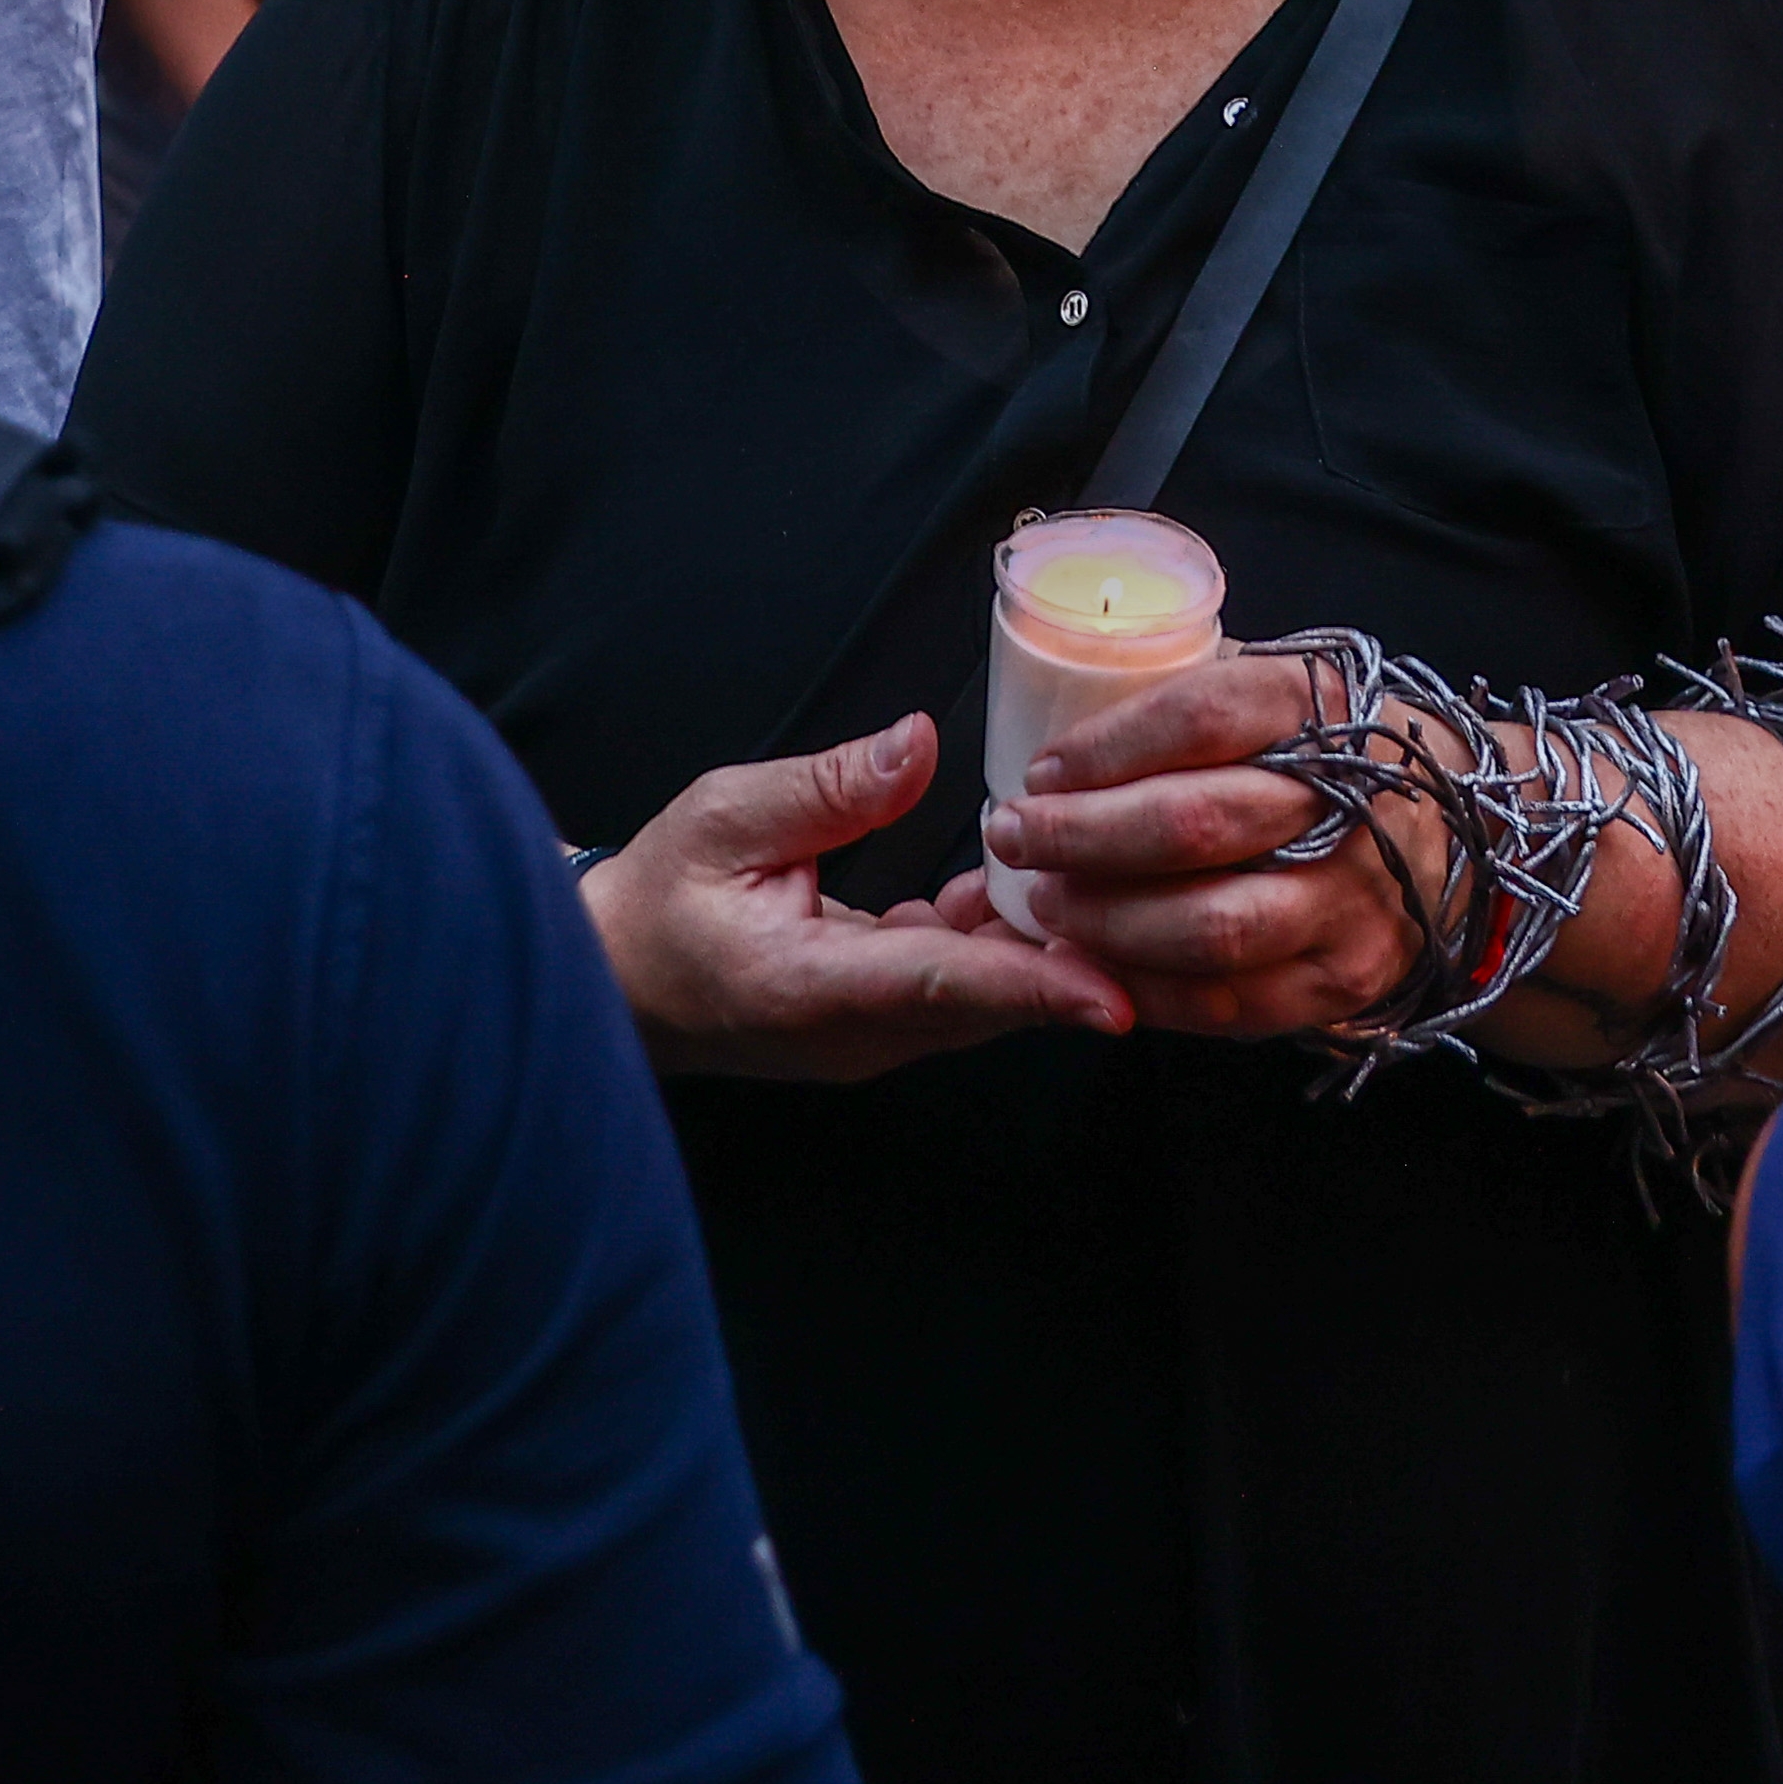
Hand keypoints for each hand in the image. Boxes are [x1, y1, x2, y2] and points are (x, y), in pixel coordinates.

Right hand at [577, 716, 1122, 1084]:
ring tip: (1127, 885)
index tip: (1112, 995)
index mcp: (810, 988)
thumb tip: (915, 746)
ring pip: (990, 998)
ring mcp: (875, 1037)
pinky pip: (969, 987)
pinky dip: (1011, 942)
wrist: (618, 980)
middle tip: (1164, 908)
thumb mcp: (725, 818)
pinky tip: (1041, 881)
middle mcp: (856, 1033)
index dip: (1033, 987)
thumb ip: (825, 788)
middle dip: (1079, 961)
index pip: (942, 987)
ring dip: (1052, 947)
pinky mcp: (886, 1023)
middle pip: (992, 1001)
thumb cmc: (659, 900)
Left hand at [981, 649, 1435, 1044]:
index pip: (1202, 719)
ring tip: (1048, 906)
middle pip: (1194, 825)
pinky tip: (1097, 967)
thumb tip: (1067, 716)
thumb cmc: (1336, 752)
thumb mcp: (1283, 693)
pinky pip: (1231, 1003)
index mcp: (1322, 712)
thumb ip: (1195, 697)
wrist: (1462, 831)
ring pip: (1210, 928)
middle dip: (1081, 838)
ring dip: (1107, 923)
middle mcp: (1348, 806)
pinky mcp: (1347, 979)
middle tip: (1015, 837)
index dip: (1107, 748)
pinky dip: (1148, 991)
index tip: (1041, 772)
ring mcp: (1353, 900)